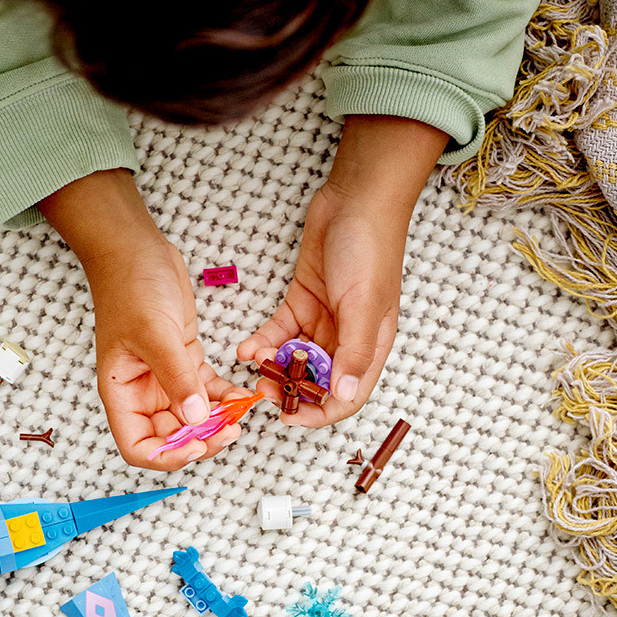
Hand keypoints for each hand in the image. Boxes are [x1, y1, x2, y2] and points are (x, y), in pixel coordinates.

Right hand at [90, 237, 255, 469]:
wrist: (136, 250)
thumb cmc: (131, 287)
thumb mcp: (155, 334)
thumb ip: (176, 377)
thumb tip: (195, 417)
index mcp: (121, 393)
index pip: (139, 447)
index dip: (168, 456)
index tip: (197, 444)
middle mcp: (141, 392)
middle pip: (171, 437)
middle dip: (201, 439)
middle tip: (230, 430)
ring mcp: (164, 378)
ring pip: (192, 417)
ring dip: (217, 421)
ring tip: (240, 414)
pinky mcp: (184, 361)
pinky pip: (207, 392)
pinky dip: (225, 398)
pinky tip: (243, 395)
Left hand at [237, 116, 448, 426]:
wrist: (355, 199)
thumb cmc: (369, 249)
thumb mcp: (363, 305)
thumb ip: (354, 353)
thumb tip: (344, 394)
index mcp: (371, 346)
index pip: (348, 396)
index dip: (320, 413)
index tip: (288, 418)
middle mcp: (347, 338)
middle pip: (318, 382)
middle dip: (290, 392)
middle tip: (262, 392)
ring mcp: (324, 321)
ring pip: (294, 360)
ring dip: (272, 368)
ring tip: (251, 364)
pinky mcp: (302, 302)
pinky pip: (280, 334)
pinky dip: (263, 343)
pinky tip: (246, 347)